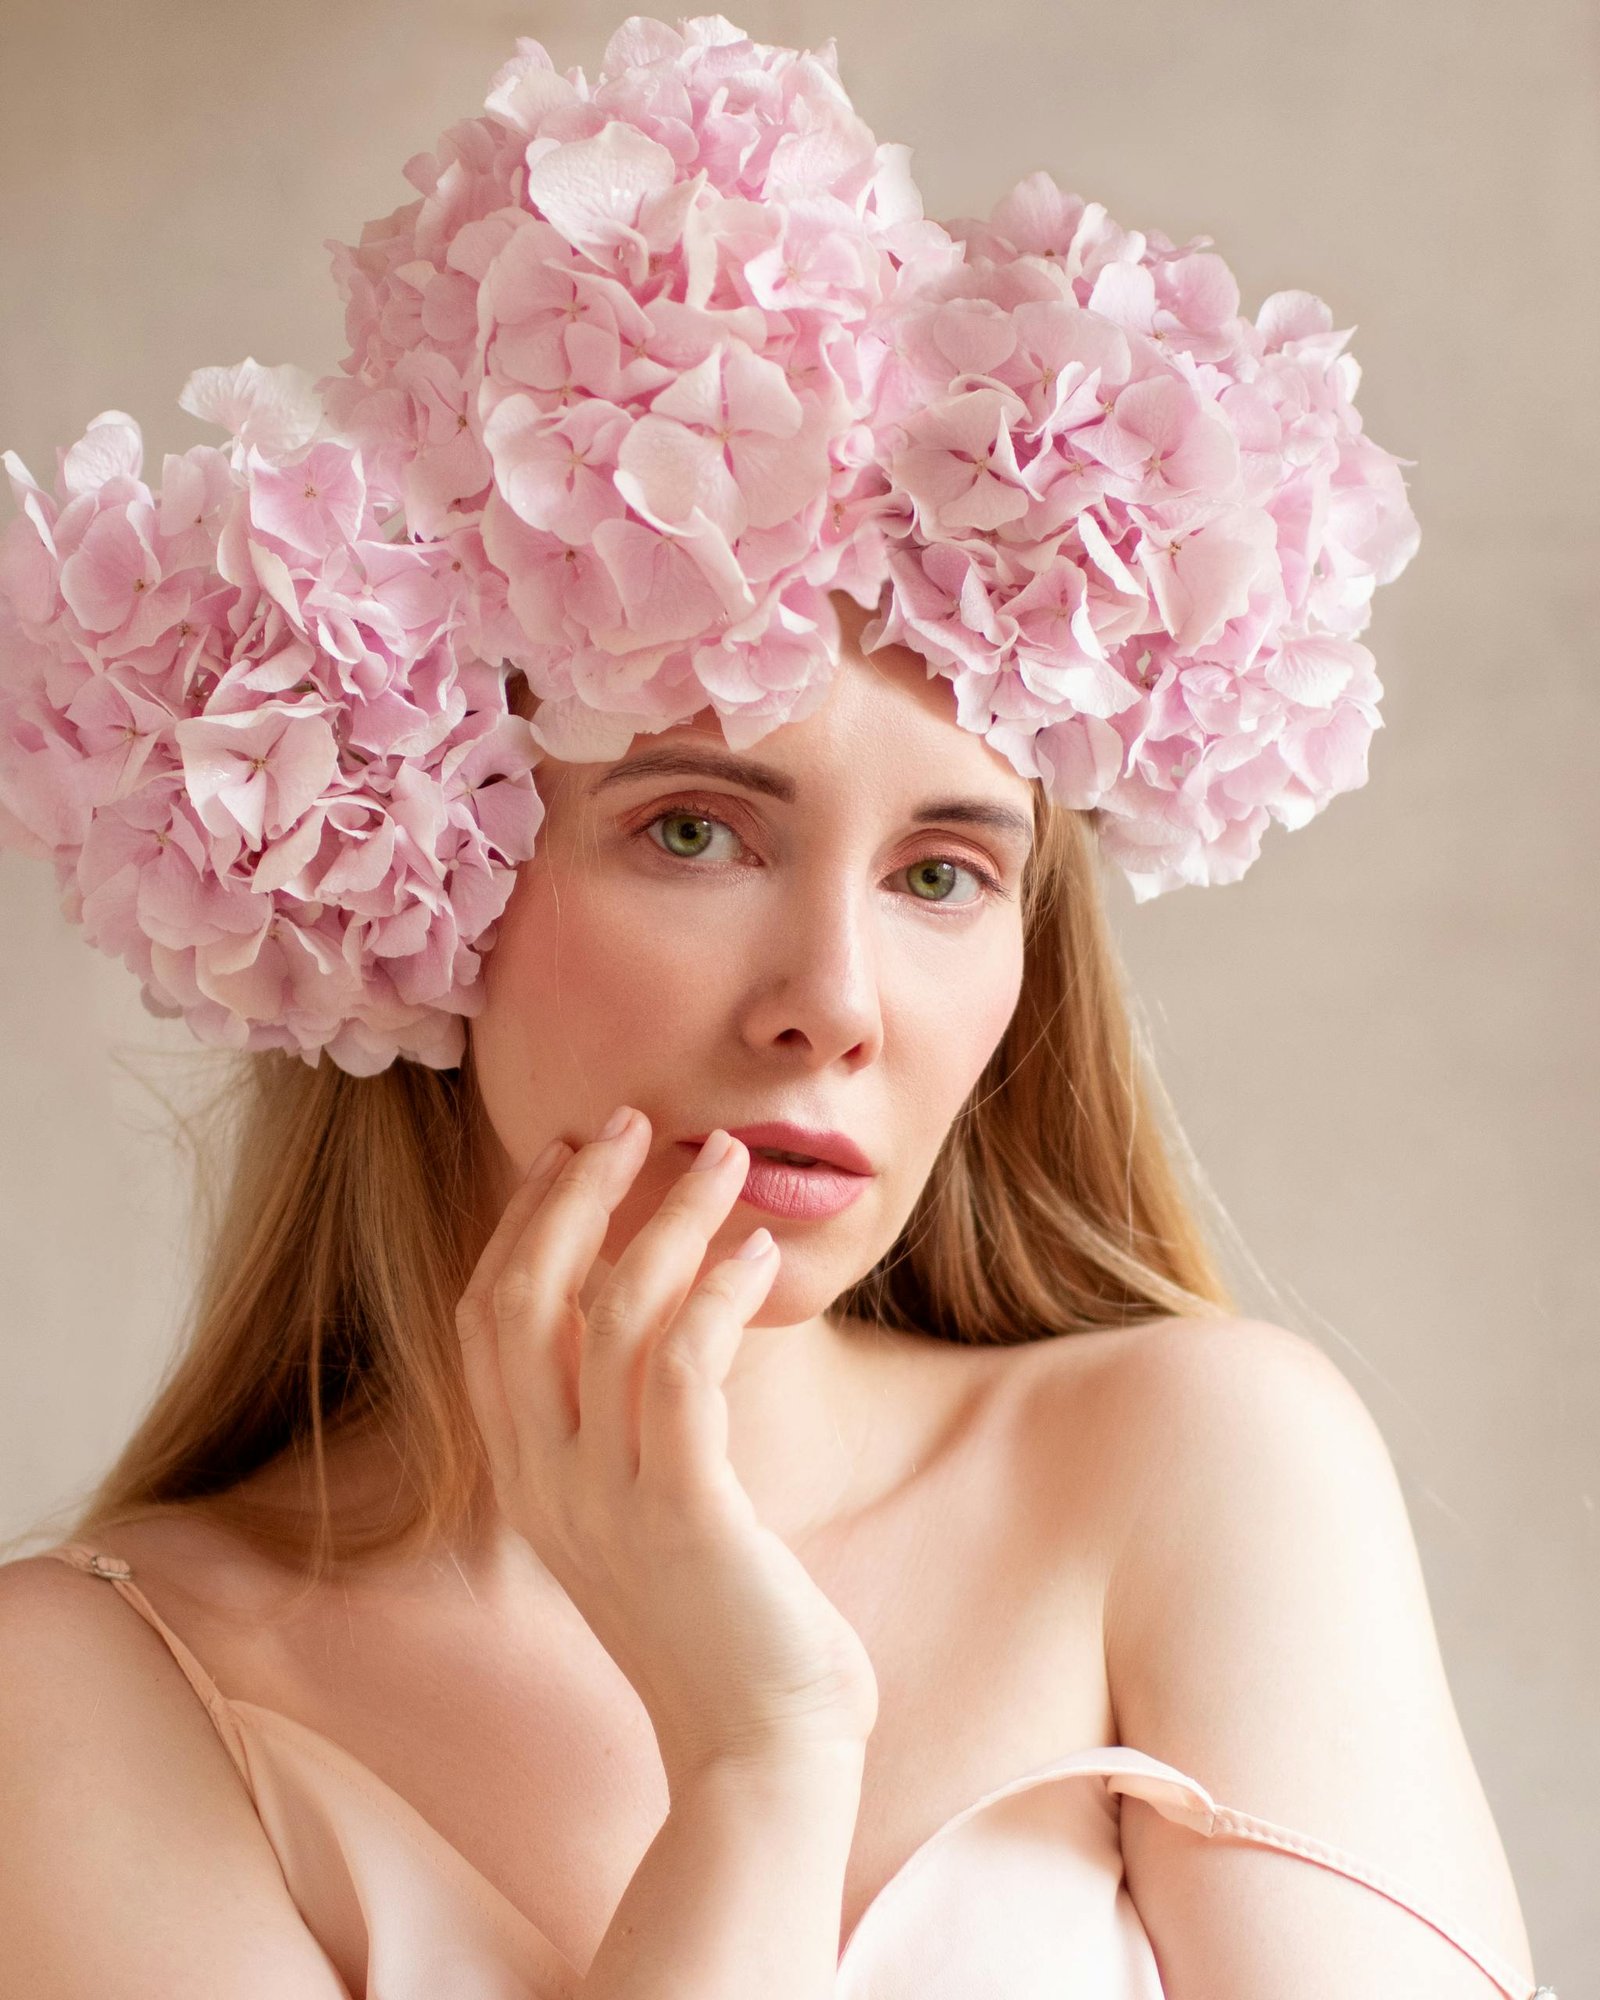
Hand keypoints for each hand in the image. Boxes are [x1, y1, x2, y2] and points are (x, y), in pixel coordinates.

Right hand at [454, 1108, 879, 1791]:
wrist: (757, 1750)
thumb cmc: (718, 1624)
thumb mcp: (639, 1515)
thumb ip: (620, 1431)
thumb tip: (651, 1324)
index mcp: (527, 1477)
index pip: (485, 1321)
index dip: (518, 1225)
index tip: (565, 1152)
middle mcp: (547, 1482)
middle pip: (522, 1299)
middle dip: (571, 1195)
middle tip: (632, 1120)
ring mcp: (607, 1501)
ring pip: (607, 1316)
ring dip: (663, 1222)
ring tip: (722, 1160)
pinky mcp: (685, 1516)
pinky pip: (682, 1373)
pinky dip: (716, 1296)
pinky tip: (755, 1252)